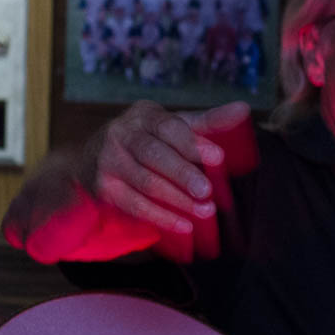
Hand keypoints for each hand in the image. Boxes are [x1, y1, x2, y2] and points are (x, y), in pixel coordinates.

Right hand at [3, 100, 250, 262]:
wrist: (92, 158)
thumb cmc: (145, 140)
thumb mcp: (171, 126)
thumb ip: (206, 122)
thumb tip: (242, 109)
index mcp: (144, 115)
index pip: (170, 127)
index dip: (194, 143)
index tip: (219, 157)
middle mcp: (121, 134)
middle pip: (154, 154)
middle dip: (183, 174)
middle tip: (208, 192)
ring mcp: (109, 161)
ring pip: (145, 182)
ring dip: (177, 200)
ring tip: (206, 211)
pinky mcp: (104, 188)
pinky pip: (134, 205)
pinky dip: (160, 217)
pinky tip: (183, 225)